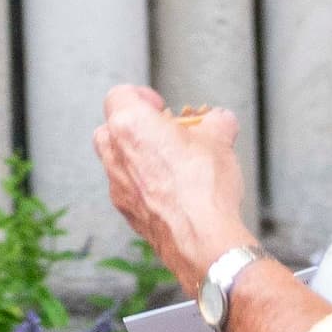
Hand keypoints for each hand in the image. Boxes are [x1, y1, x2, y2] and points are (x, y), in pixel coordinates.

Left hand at [95, 85, 255, 292]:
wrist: (201, 237)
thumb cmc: (203, 187)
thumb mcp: (220, 139)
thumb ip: (217, 121)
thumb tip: (220, 121)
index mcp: (130, 125)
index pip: (119, 94)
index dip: (141, 95)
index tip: (160, 105)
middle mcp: (115, 154)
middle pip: (110, 127)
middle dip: (135, 126)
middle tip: (163, 132)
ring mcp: (117, 185)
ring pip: (116, 159)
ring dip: (138, 155)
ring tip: (171, 162)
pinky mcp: (126, 210)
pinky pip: (127, 187)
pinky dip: (143, 184)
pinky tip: (172, 190)